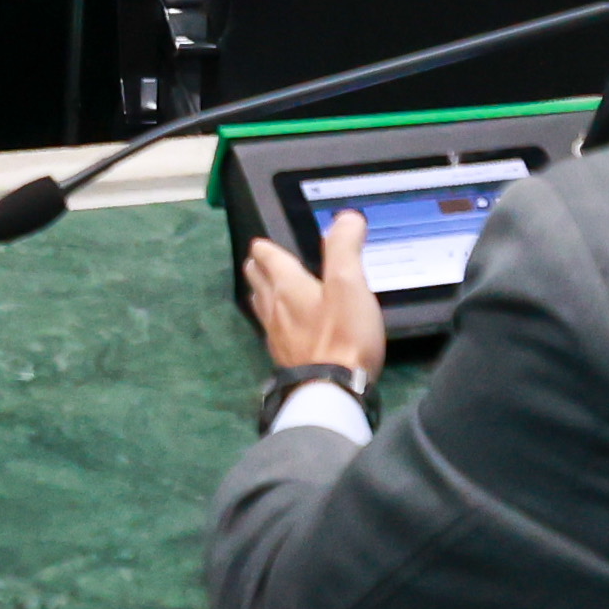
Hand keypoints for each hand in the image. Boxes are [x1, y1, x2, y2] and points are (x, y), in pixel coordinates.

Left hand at [240, 208, 388, 387]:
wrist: (332, 390)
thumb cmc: (342, 334)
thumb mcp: (349, 283)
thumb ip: (344, 248)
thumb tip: (346, 218)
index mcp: (287, 286)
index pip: (269, 258)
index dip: (266, 248)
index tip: (261, 243)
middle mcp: (275, 309)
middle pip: (259, 281)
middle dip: (259, 268)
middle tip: (258, 261)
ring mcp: (277, 336)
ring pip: (262, 307)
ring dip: (262, 293)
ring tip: (264, 289)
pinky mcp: (285, 359)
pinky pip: (273, 331)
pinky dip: (274, 320)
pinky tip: (282, 328)